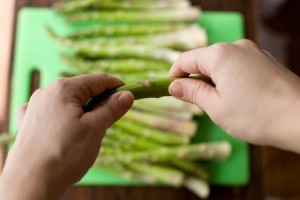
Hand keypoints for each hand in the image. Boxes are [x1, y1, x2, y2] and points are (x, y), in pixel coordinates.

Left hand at [0, 74, 133, 199]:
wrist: (32, 183)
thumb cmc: (65, 153)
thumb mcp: (96, 128)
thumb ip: (112, 108)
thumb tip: (127, 95)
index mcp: (63, 89)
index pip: (98, 80)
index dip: (116, 86)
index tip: (129, 94)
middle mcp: (46, 93)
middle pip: (82, 91)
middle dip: (100, 101)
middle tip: (112, 117)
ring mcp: (35, 108)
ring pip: (68, 103)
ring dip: (83, 111)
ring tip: (90, 130)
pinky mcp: (29, 123)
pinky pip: (52, 113)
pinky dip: (64, 117)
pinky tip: (65, 127)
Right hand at [168, 39, 299, 152]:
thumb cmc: (255, 116)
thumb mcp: (215, 107)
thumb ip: (191, 93)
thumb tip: (173, 86)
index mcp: (220, 55)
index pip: (185, 60)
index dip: (174, 75)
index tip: (169, 90)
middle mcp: (237, 47)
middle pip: (204, 60)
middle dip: (195, 80)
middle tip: (194, 103)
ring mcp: (254, 52)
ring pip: (222, 64)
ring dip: (213, 81)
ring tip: (219, 104)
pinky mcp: (265, 61)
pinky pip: (238, 66)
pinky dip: (230, 80)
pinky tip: (238, 99)